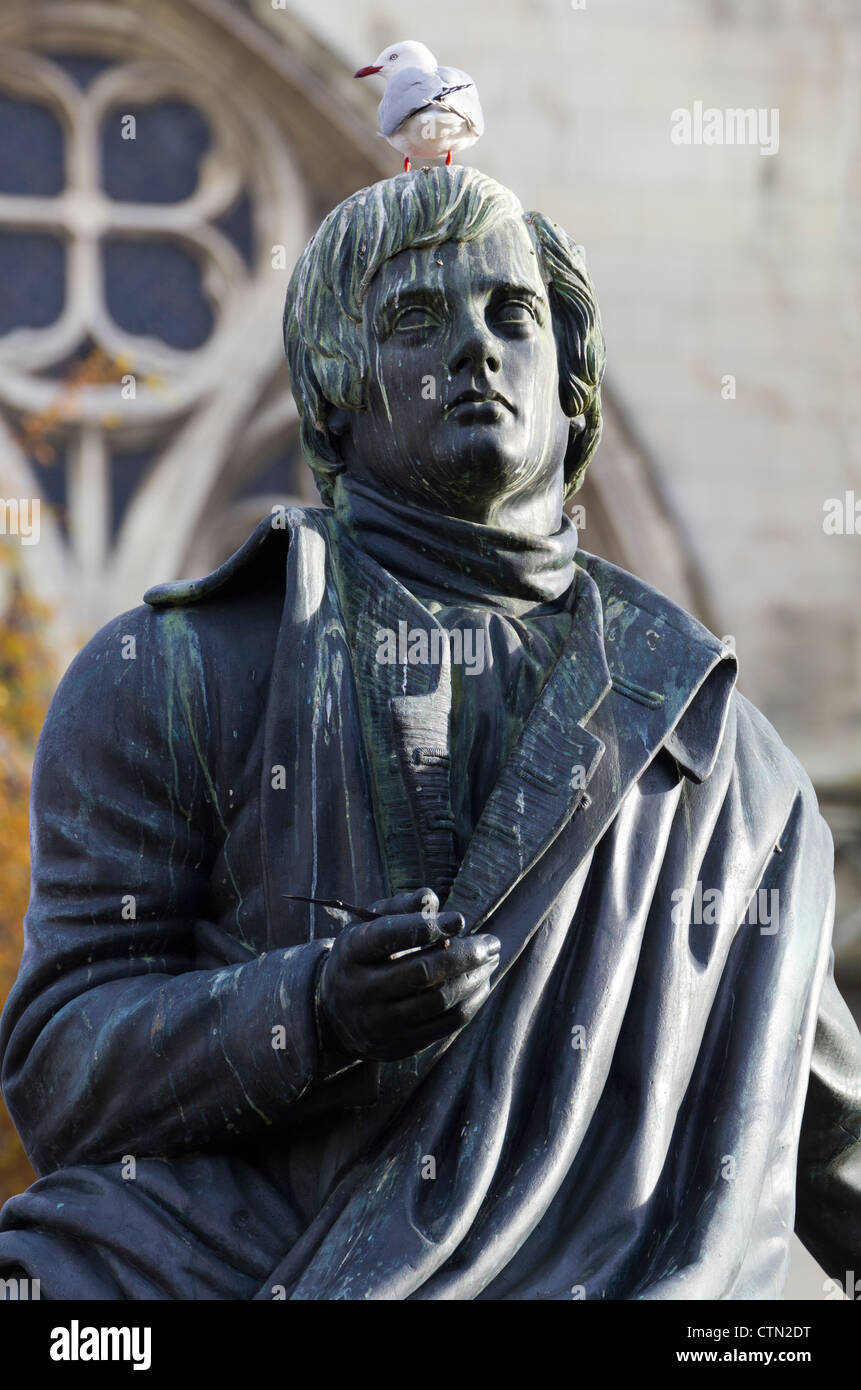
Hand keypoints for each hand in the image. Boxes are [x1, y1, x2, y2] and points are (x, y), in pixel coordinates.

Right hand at [316, 887, 499, 1062]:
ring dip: (473, 978)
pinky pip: (444, 1025)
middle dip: (465, 955)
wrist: (335, 1012)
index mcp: (351, 952)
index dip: (427, 927)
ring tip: (490, 960)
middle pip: (422, 972)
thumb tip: (432, 899)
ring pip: (438, 1000)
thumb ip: (400, 908)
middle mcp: (361, 989)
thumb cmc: (363, 956)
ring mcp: (379, 1022)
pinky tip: (482, 984)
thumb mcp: (369, 925)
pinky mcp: (398, 1045)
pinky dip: (470, 1003)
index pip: (389, 936)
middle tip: (492, 942)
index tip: (459, 920)